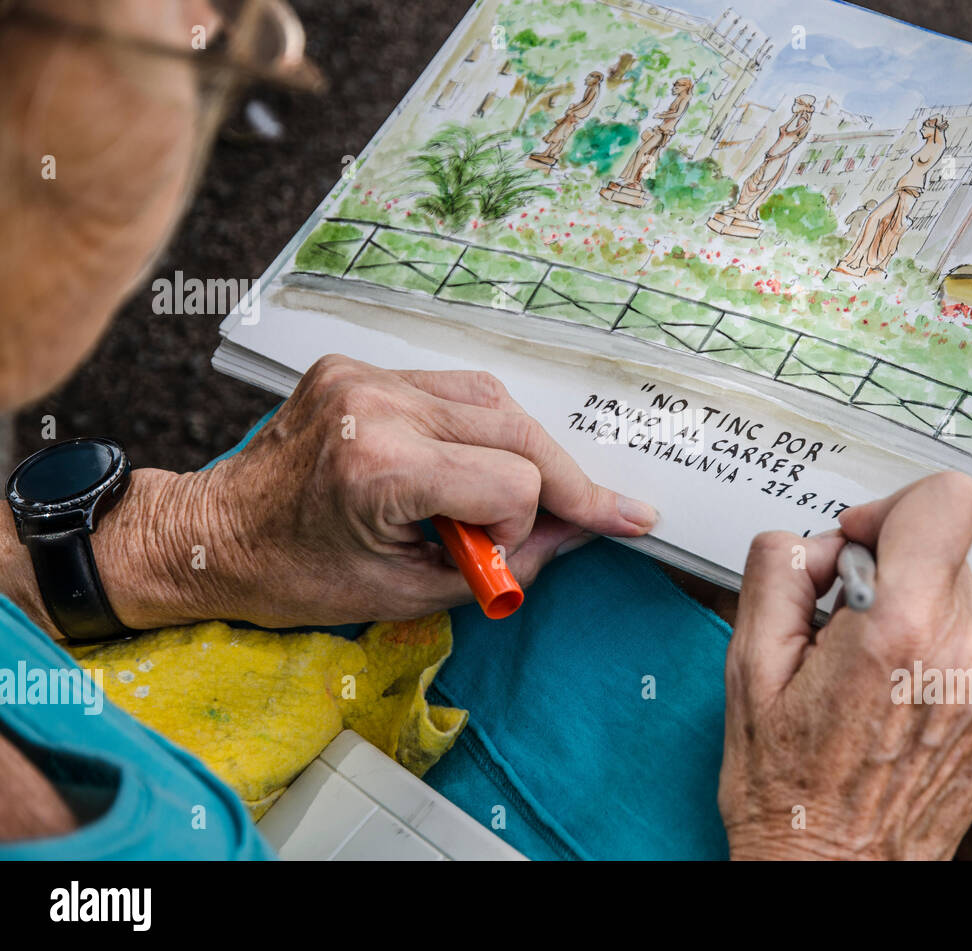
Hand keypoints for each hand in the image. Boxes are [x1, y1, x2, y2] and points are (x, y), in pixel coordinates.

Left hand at [43, 355, 654, 632]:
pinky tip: (475, 459)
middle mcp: (378, 406)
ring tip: (524, 494)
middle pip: (518, 427)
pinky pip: (453, 388)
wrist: (214, 536)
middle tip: (605, 511)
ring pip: (494, 398)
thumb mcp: (410, 589)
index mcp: (381, 468)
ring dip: (523, 447)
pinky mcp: (358, 366)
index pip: (513, 483)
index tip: (524, 551)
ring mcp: (365, 377)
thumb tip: (581, 531)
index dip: (526, 527)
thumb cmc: (299, 577)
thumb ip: (506, 561)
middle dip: (561, 478)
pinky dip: (480, 425)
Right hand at [718, 472, 971, 859]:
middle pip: (944, 550)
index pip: (944, 502)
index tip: (856, 545)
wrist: (829, 878)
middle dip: (886, 569)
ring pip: (961, 597)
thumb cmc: (784, 789)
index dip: (889, 507)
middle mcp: (958, 660)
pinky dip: (932, 656)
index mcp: (894, 634)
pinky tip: (889, 701)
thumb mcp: (748, 666)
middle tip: (837, 622)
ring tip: (861, 669)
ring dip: (910, 611)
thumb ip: (779, 570)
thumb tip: (818, 541)